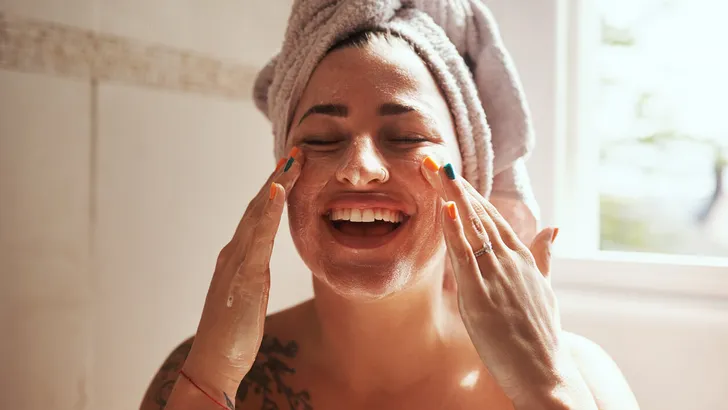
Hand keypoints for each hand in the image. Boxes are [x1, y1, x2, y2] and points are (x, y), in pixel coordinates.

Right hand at [182, 148, 303, 390]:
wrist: (214, 361)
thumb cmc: (233, 332)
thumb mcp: (248, 296)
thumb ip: (252, 275)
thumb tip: (259, 263)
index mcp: (238, 257)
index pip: (258, 215)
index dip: (274, 190)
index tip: (290, 168)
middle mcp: (234, 253)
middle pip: (257, 207)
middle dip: (276, 178)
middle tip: (295, 152)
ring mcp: (237, 262)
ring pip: (256, 214)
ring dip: (274, 185)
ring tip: (291, 161)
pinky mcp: (243, 276)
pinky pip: (258, 238)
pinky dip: (267, 212)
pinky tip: (277, 191)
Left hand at [421, 158, 594, 408]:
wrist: (546, 373)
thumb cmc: (543, 335)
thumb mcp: (546, 290)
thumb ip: (545, 257)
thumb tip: (554, 228)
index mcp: (523, 258)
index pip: (492, 217)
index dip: (470, 193)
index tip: (451, 171)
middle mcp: (510, 261)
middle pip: (479, 214)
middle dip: (455, 184)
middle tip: (433, 157)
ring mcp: (496, 276)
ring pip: (471, 227)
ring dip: (451, 196)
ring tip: (434, 168)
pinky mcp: (481, 296)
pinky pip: (465, 257)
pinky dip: (455, 230)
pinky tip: (445, 208)